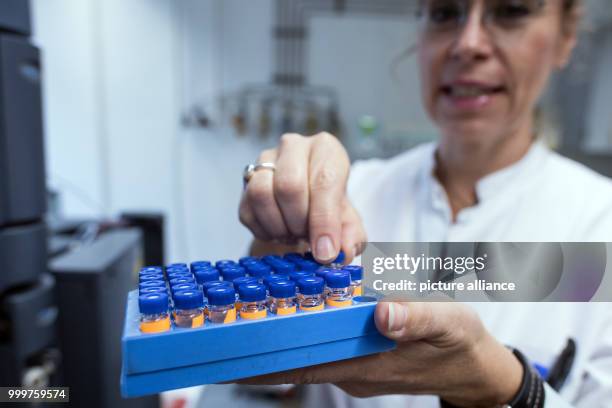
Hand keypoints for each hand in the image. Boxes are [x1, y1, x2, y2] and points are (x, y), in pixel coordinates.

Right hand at [239, 132, 366, 262]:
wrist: (307, 201)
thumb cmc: (330, 205)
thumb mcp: (349, 220)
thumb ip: (352, 236)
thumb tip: (343, 252)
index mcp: (326, 149)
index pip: (324, 181)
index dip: (324, 221)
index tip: (325, 252)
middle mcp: (293, 147)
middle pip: (289, 186)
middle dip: (299, 222)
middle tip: (307, 237)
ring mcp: (264, 161)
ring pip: (261, 194)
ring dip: (278, 226)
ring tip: (293, 234)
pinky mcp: (246, 181)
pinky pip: (247, 211)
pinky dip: (264, 231)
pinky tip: (279, 232)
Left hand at [239, 302, 522, 406]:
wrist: (476, 368)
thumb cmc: (462, 344)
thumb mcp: (448, 323)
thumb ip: (417, 317)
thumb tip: (382, 313)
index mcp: (366, 362)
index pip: (302, 364)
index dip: (263, 361)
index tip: (226, 355)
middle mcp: (352, 368)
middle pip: (295, 360)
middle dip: (258, 350)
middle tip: (218, 332)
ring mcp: (356, 366)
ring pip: (306, 353)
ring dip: (277, 340)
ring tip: (243, 321)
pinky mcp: (362, 358)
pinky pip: (323, 348)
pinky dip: (302, 334)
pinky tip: (292, 315)